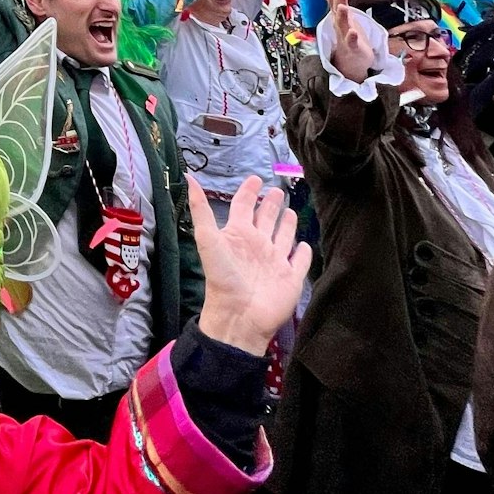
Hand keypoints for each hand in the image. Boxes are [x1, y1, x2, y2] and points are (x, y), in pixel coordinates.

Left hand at [188, 175, 310, 354]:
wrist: (240, 316)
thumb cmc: (223, 277)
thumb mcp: (208, 239)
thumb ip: (201, 209)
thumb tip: (188, 177)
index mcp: (238, 235)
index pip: (244, 206)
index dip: (248, 192)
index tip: (255, 178)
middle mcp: (257, 245)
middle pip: (266, 219)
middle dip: (271, 204)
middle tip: (277, 190)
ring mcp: (275, 261)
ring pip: (284, 237)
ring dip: (287, 224)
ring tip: (290, 211)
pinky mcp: (291, 277)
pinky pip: (300, 261)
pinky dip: (303, 252)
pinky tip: (304, 245)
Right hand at [322, 0, 374, 82]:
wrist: (351, 61)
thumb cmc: (348, 35)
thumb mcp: (344, 16)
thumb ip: (339, 1)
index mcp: (339, 16)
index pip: (332, 0)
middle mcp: (339, 25)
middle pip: (337, 10)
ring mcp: (344, 36)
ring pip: (342, 25)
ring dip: (342, 17)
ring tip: (342, 7)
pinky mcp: (352, 48)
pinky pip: (351, 42)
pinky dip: (351, 37)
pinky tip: (352, 32)